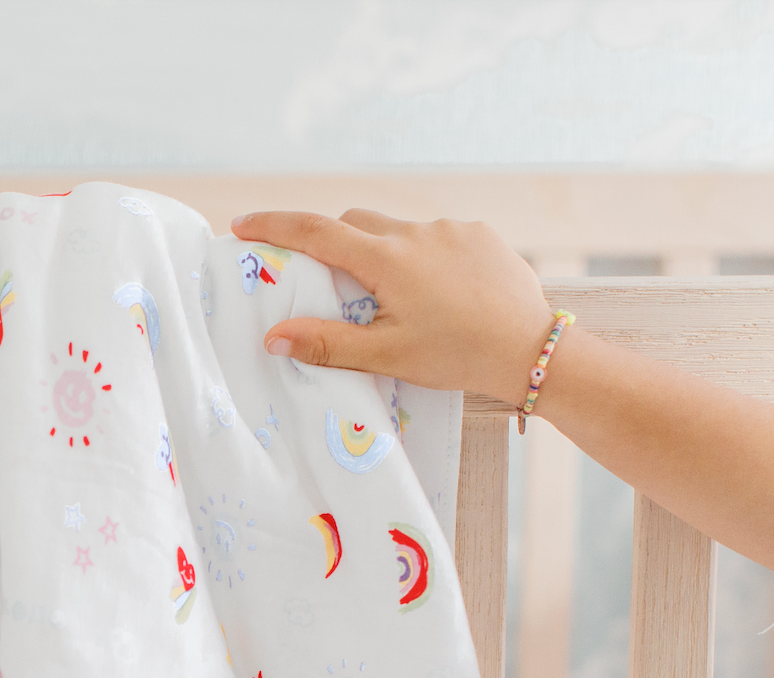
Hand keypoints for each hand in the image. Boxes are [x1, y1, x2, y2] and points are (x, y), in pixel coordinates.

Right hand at [230, 210, 555, 404]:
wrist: (531, 349)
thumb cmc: (456, 356)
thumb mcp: (387, 355)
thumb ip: (327, 344)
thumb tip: (273, 336)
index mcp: (386, 260)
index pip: (315, 232)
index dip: (274, 225)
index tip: (242, 225)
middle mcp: (415, 232)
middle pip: (355, 224)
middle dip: (334, 243)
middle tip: (329, 279)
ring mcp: (451, 228)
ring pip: (398, 230)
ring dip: (385, 252)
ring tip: (400, 298)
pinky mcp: (480, 232)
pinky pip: (436, 235)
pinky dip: (424, 256)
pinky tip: (440, 291)